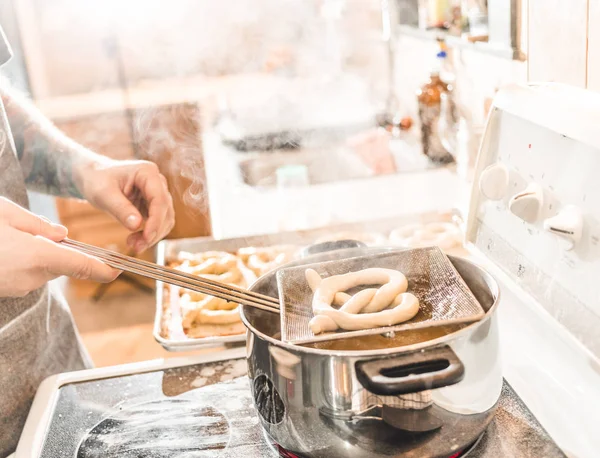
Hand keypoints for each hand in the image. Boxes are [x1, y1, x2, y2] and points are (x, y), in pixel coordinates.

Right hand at [0, 197, 118, 296]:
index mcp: (38, 256)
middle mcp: (33, 277)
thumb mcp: (3, 214)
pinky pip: (27, 274)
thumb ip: (37, 224)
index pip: (83, 266)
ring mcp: (19, 287)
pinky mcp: (8, 291)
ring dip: (38, 253)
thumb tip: (63, 234)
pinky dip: (24, 262)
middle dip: (58, 247)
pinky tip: (5, 249)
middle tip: (29, 229)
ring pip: (44, 267)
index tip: (121, 268)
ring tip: (10, 236)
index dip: (105, 269)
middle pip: (63, 262)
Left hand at [77, 159, 174, 252]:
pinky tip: (136, 240)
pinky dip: (149, 234)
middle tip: (137, 246)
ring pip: (165, 219)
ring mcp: (157, 194)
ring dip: (153, 235)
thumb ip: (120, 208)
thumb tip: (137, 225)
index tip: (147, 237)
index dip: (156, 220)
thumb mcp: (103, 194)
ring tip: (134, 245)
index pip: (160, 199)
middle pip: (165, 211)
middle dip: (154, 231)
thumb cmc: (96, 179)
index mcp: (147, 172)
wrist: (92, 176)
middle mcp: (157, 182)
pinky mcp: (153, 205)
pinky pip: (158, 223)